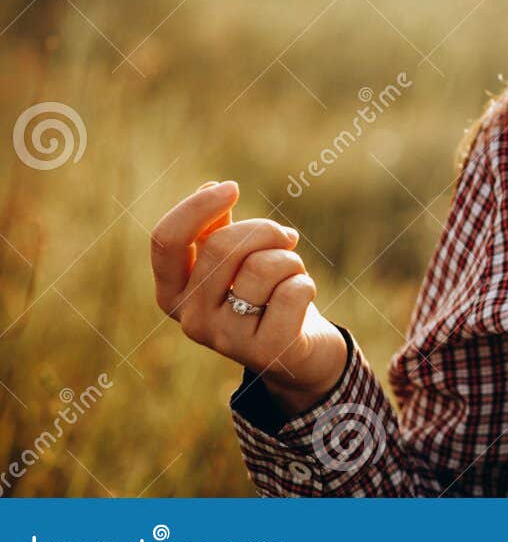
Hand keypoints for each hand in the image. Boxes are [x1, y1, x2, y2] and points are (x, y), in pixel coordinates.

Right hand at [151, 181, 348, 416]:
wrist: (298, 354)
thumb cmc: (264, 298)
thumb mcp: (236, 263)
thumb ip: (217, 230)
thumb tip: (211, 187)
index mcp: (173, 294)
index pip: (166, 241)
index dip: (197, 207)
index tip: (231, 188)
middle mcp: (190, 320)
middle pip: (221, 246)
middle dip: (264, 229)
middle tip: (285, 237)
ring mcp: (225, 340)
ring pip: (263, 267)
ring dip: (289, 260)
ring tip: (291, 275)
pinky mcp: (266, 352)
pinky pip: (293, 291)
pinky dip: (306, 284)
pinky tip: (302, 299)